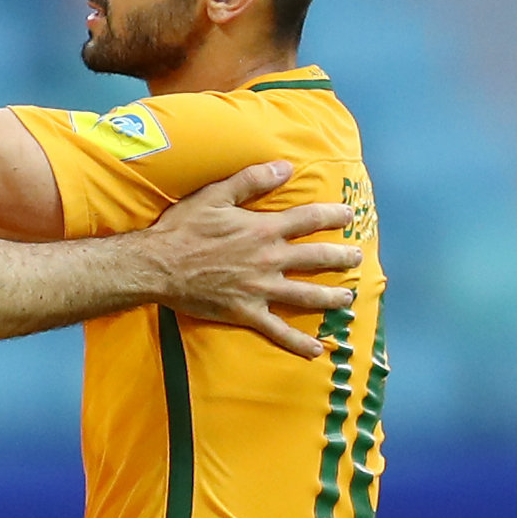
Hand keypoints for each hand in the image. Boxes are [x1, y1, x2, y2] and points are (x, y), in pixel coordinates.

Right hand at [141, 162, 357, 358]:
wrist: (158, 266)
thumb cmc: (184, 228)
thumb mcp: (215, 194)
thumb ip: (252, 180)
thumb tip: (286, 167)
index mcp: (263, 229)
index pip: (309, 219)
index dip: (333, 215)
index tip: (350, 214)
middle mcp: (269, 259)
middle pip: (317, 258)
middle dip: (342, 258)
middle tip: (358, 258)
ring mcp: (260, 289)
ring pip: (306, 295)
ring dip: (331, 297)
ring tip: (348, 299)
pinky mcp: (246, 312)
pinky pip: (278, 330)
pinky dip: (297, 342)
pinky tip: (315, 350)